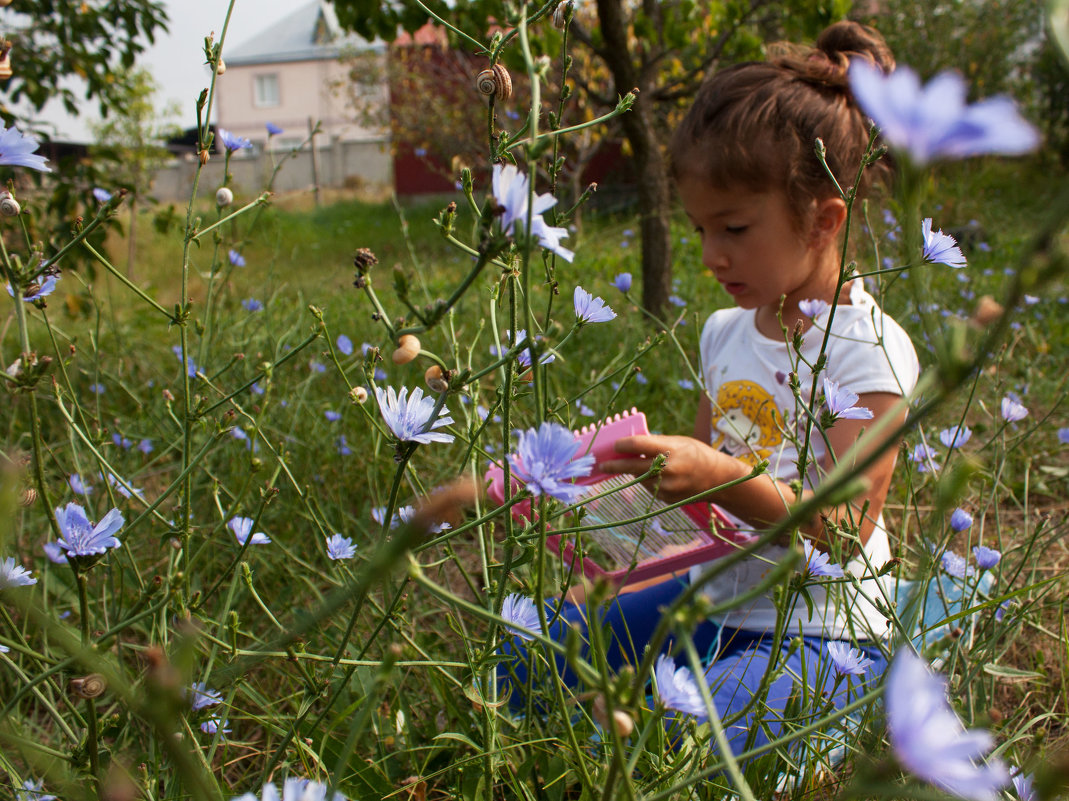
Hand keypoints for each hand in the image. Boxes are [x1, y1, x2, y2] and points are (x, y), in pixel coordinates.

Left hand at [599, 434, 745, 503]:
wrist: (719, 479)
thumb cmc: (697, 453)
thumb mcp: (678, 441)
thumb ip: (655, 443)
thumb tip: (629, 445)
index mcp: (671, 450)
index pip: (638, 445)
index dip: (622, 445)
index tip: (615, 445)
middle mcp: (668, 469)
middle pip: (632, 467)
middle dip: (614, 465)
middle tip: (603, 464)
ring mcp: (667, 486)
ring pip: (640, 478)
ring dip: (635, 472)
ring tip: (640, 465)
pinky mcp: (666, 498)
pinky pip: (649, 487)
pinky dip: (648, 481)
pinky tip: (659, 476)